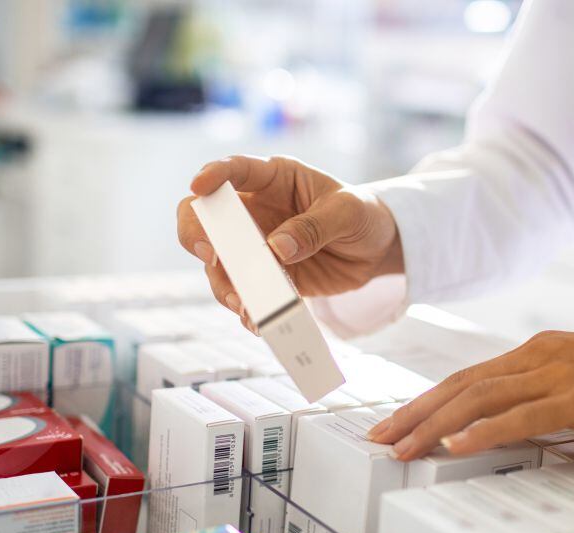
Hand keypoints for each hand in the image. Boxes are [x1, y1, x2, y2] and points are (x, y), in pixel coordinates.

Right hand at [178, 155, 402, 319]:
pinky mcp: (265, 277)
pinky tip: (258, 321)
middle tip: (210, 255)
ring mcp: (254, 246)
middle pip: (205, 217)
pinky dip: (248, 309)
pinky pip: (244, 293)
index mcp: (273, 178)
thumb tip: (276, 249)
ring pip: (219, 265)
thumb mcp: (348, 212)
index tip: (199, 185)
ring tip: (244, 305)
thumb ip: (314, 226)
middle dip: (196, 234)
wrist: (377, 248)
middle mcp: (254, 210)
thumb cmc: (361, 214)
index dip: (212, 174)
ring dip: (225, 285)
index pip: (235, 170)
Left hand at [367, 327, 573, 459]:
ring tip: (403, 448)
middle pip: (461, 385)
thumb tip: (510, 423)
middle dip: (415, 412)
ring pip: (480, 398)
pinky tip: (456, 446)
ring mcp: (558, 373)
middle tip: (380, 439)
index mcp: (536, 352)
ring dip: (435, 425)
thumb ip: (544, 395)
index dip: (427, 400)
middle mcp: (537, 356)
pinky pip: (523, 415)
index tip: (396, 422)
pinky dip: (485, 431)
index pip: (467, 377)